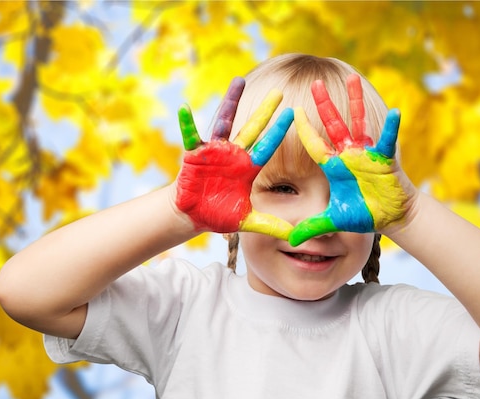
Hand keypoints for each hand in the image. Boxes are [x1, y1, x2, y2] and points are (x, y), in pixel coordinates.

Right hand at [176, 77, 294, 238]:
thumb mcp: (247, 221)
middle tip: (278, 92)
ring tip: (238, 81)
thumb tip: (295, 236)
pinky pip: (190, 135)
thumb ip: (270, 225)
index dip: (279, 132)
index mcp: (248, 168)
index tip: (293, 113)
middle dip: (264, 111)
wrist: (193, 215)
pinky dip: (187, 123)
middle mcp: (234, 154)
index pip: (267, 146)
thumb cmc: (219, 215)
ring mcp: (214, 151)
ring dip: (231, 102)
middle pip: (252, 128)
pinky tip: (184, 108)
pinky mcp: (195, 153)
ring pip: (224, 122)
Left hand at [289, 74, 411, 246]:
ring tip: (353, 77)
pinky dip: (391, 126)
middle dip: (325, 104)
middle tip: (316, 82)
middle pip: (333, 124)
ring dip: (355, 101)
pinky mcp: (385, 159)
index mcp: (334, 166)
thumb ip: (312, 227)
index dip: (305, 128)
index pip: (315, 144)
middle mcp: (348, 155)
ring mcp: (367, 153)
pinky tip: (395, 111)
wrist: (391, 218)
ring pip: (359, 122)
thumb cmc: (364, 214)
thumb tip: (289, 242)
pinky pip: (387, 140)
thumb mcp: (335, 221)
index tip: (293, 110)